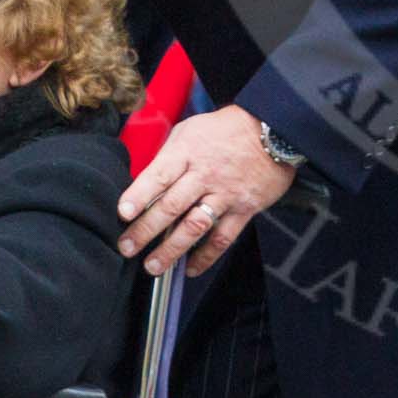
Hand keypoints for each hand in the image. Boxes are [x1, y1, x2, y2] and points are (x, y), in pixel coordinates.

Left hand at [118, 106, 298, 277]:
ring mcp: (226, 193)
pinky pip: (223, 237)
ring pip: (195, 226)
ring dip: (171, 249)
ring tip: (153, 265)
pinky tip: (191, 268)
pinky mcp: (244, 208)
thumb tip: (144, 184)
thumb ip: (168, 156)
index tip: (123, 213)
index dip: (139, 195)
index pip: (159, 175)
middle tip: (127, 247)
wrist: (273, 129)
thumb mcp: (190, 129)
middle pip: (172, 205)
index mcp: (188, 152)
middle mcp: (205, 174)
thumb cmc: (225, 129)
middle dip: (146, 230)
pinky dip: (206, 256)